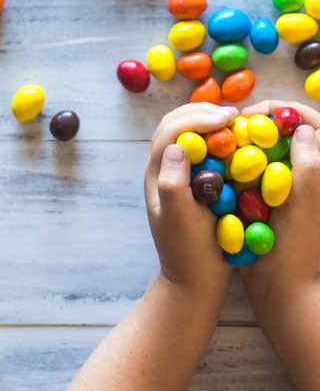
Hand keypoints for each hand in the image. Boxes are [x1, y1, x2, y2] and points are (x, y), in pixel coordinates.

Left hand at [145, 103, 237, 291]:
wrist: (194, 278)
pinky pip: (201, 149)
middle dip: (200, 112)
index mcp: (156, 174)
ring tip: (233, 121)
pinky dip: (215, 137)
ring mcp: (177, 173)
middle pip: (174, 125)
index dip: (195, 119)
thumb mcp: (179, 219)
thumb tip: (175, 147)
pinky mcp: (193, 181)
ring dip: (207, 120)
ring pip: (186, 133)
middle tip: (231, 114)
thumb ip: (172, 183)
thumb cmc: (188, 250)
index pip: (170, 133)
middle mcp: (163, 169)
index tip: (225, 119)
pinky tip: (233, 139)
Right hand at [238, 100, 319, 294]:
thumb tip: (305, 128)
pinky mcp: (266, 193)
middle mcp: (303, 171)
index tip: (253, 112)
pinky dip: (237, 159)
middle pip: (285, 131)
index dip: (284, 111)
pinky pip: (251, 166)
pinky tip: (219, 160)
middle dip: (260, 120)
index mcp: (319, 169)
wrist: (278, 282)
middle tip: (233, 123)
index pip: (311, 123)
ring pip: (266, 146)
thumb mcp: (305, 204)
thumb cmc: (296, 246)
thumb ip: (310, 166)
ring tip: (224, 138)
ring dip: (246, 138)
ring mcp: (283, 182)